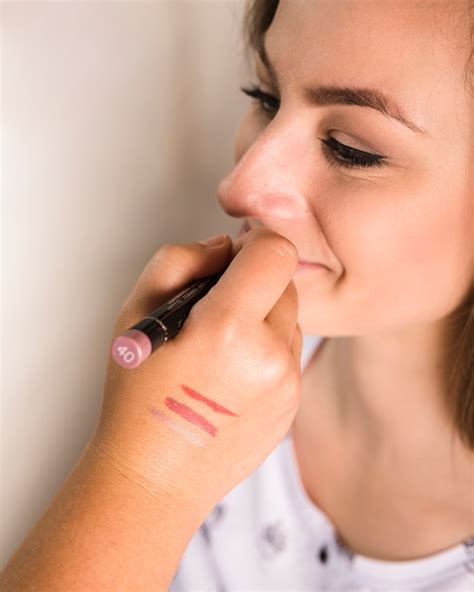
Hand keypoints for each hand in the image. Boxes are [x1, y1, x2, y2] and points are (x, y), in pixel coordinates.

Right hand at [91, 227, 302, 517]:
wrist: (156, 476)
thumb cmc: (139, 396)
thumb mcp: (138, 311)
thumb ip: (180, 259)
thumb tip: (225, 245)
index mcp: (227, 328)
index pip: (276, 251)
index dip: (254, 245)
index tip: (233, 259)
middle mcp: (268, 356)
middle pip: (286, 282)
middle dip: (256, 283)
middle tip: (218, 309)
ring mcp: (287, 384)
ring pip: (291, 318)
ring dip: (263, 318)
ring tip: (223, 348)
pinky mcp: (294, 404)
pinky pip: (291, 353)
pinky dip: (269, 350)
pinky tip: (234, 374)